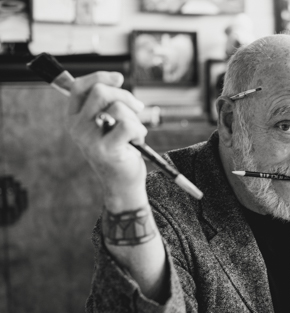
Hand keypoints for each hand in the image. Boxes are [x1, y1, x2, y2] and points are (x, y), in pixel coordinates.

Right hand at [67, 72, 147, 200]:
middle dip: (125, 96)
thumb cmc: (120, 149)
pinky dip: (139, 130)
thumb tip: (116, 78)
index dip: (100, 77)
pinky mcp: (105, 149)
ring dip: (135, 117)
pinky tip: (137, 141)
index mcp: (73, 117)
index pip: (79, 86)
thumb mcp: (108, 123)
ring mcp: (88, 139)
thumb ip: (106, 104)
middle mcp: (76, 127)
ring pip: (117, 108)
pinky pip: (127, 125)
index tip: (119, 78)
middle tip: (138, 108)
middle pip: (100, 92)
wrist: (122, 183)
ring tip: (136, 132)